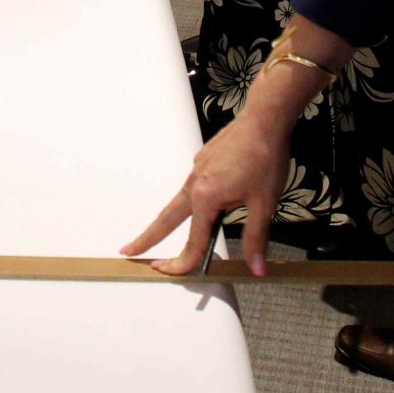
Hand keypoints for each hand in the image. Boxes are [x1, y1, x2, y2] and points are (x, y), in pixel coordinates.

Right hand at [119, 108, 292, 278]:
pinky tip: (208, 201)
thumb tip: (256, 267)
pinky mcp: (204, 160)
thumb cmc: (264, 156)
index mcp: (206, 197)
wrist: (264, 120)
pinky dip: (193, 200)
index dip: (183, 262)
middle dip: (147, 237)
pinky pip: (194, 185)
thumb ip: (256, 239)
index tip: (170, 272)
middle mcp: (195, 183)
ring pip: (180, 201)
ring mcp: (197, 169)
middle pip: (166, 218)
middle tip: (129, 250)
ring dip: (169, 220)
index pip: (193, 240)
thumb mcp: (264, 204)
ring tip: (160, 234)